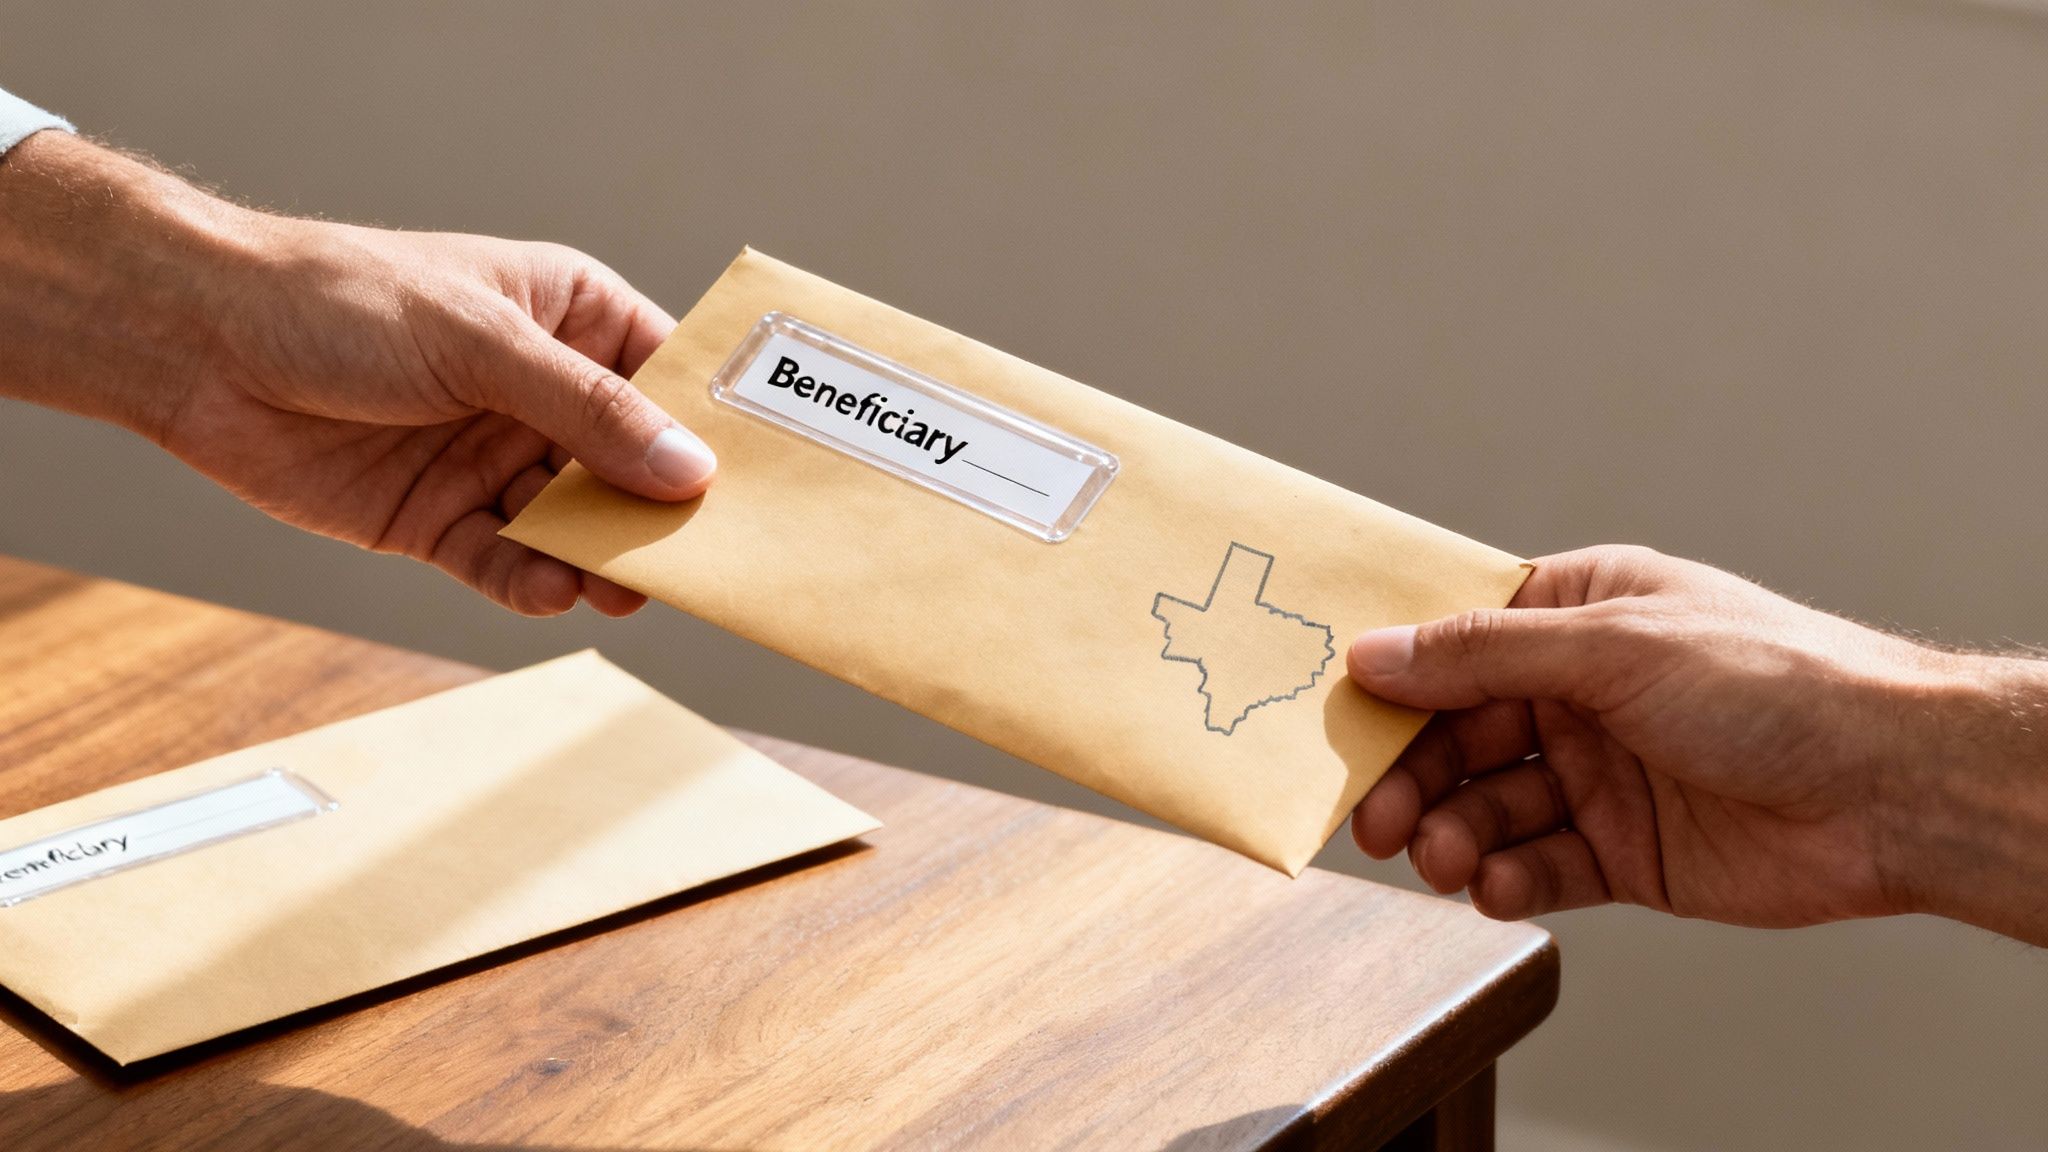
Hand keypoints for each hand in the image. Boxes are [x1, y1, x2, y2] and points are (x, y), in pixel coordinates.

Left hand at [0, 132, 712, 615]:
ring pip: (574, 522)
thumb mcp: (483, 343)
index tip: (769, 483)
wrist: (195, 343)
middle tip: (709, 560)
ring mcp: (492, 457)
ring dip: (601, 556)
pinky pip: (505, 561)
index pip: (668, 379)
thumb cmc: (338, 301)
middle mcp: (542, 391)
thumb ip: (587, 412)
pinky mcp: (439, 518)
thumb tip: (688, 471)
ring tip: (629, 588)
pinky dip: (532, 581)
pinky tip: (552, 591)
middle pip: (631, 464)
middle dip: (663, 511)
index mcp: (570, 318)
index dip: (715, 429)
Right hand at [1347, 545, 2047, 944]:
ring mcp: (1600, 775)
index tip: (1335, 711)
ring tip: (1439, 858)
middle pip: (1457, 733)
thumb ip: (1486, 655)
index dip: (1394, 676)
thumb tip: (1375, 654)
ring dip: (1452, 833)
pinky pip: (1538, 867)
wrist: (1890, 789)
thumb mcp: (1612, 646)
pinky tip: (1494, 886)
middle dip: (1412, 775)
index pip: (1457, 640)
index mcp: (1579, 616)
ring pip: (1488, 805)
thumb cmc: (1772, 682)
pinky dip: (1506, 879)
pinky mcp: (1622, 853)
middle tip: (1375, 817)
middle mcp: (1580, 694)